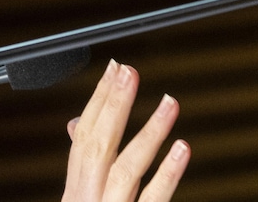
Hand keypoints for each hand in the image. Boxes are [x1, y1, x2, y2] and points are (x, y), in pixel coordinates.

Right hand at [63, 60, 189, 201]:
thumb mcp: (82, 196)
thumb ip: (85, 165)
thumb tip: (75, 124)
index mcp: (77, 191)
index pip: (84, 138)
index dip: (99, 101)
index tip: (115, 69)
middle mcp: (89, 200)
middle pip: (98, 148)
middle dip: (114, 106)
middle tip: (130, 72)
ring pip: (126, 169)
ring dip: (149, 132)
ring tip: (169, 102)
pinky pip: (151, 200)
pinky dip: (166, 174)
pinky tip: (181, 148)